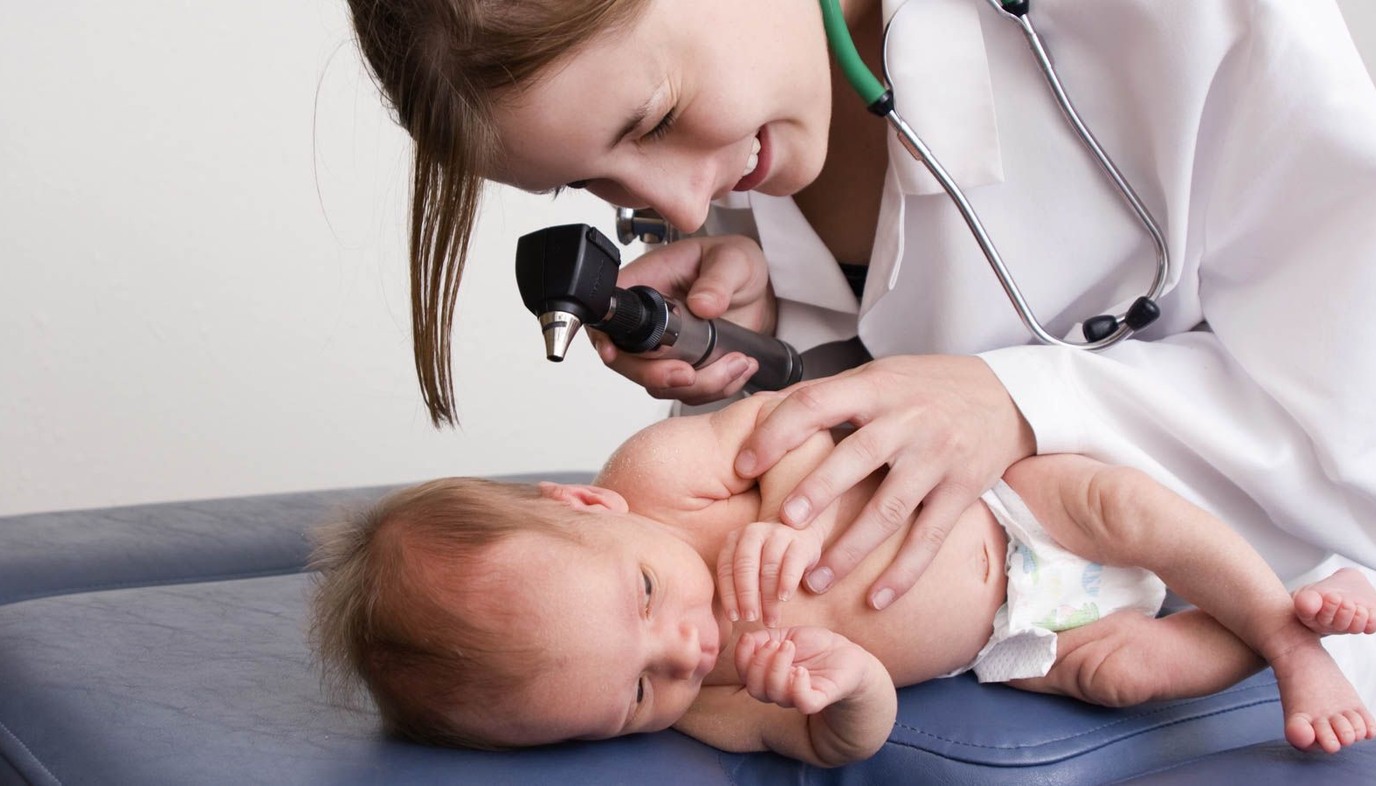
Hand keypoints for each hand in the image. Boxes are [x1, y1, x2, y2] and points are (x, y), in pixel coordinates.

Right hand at [592, 234, 776, 404]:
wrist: (760, 291)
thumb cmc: (736, 263)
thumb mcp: (732, 260)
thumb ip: (718, 281)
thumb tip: (701, 304)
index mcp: (647, 284)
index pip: (612, 314)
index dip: (605, 339)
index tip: (615, 354)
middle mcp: (650, 321)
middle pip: (628, 361)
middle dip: (657, 376)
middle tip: (690, 374)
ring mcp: (665, 349)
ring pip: (660, 384)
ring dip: (700, 385)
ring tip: (737, 362)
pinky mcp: (686, 366)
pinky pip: (689, 392)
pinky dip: (716, 389)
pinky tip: (739, 368)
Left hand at [717, 521, 822, 627]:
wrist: (799, 535)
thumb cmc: (767, 559)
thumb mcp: (748, 564)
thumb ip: (737, 580)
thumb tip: (731, 615)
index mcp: (735, 539)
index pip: (726, 568)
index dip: (728, 595)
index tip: (733, 617)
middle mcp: (753, 533)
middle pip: (745, 566)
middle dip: (746, 596)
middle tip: (750, 618)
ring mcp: (777, 535)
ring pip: (768, 568)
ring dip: (767, 597)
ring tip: (769, 619)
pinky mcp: (799, 542)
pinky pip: (791, 563)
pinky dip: (786, 582)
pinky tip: (783, 598)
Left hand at [734, 355, 1034, 608]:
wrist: (1006, 396)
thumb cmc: (928, 388)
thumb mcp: (880, 375)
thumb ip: (830, 395)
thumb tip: (763, 413)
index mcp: (875, 388)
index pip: (817, 404)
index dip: (777, 434)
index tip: (745, 465)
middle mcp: (907, 421)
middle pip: (855, 457)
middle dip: (817, 492)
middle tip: (783, 524)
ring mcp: (937, 457)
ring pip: (891, 507)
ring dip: (851, 547)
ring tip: (816, 578)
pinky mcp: (963, 490)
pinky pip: (930, 537)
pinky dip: (903, 573)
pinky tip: (876, 599)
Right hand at [734, 627, 873, 714]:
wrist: (847, 654)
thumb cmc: (815, 646)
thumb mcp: (786, 635)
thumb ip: (764, 637)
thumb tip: (746, 640)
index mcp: (768, 675)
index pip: (744, 674)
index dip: (741, 658)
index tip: (748, 638)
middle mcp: (779, 690)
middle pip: (755, 688)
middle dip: (759, 663)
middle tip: (775, 643)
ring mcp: (798, 696)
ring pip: (776, 694)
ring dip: (777, 667)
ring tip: (789, 646)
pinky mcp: (820, 699)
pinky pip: (803, 702)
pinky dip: (798, 687)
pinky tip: (801, 670)